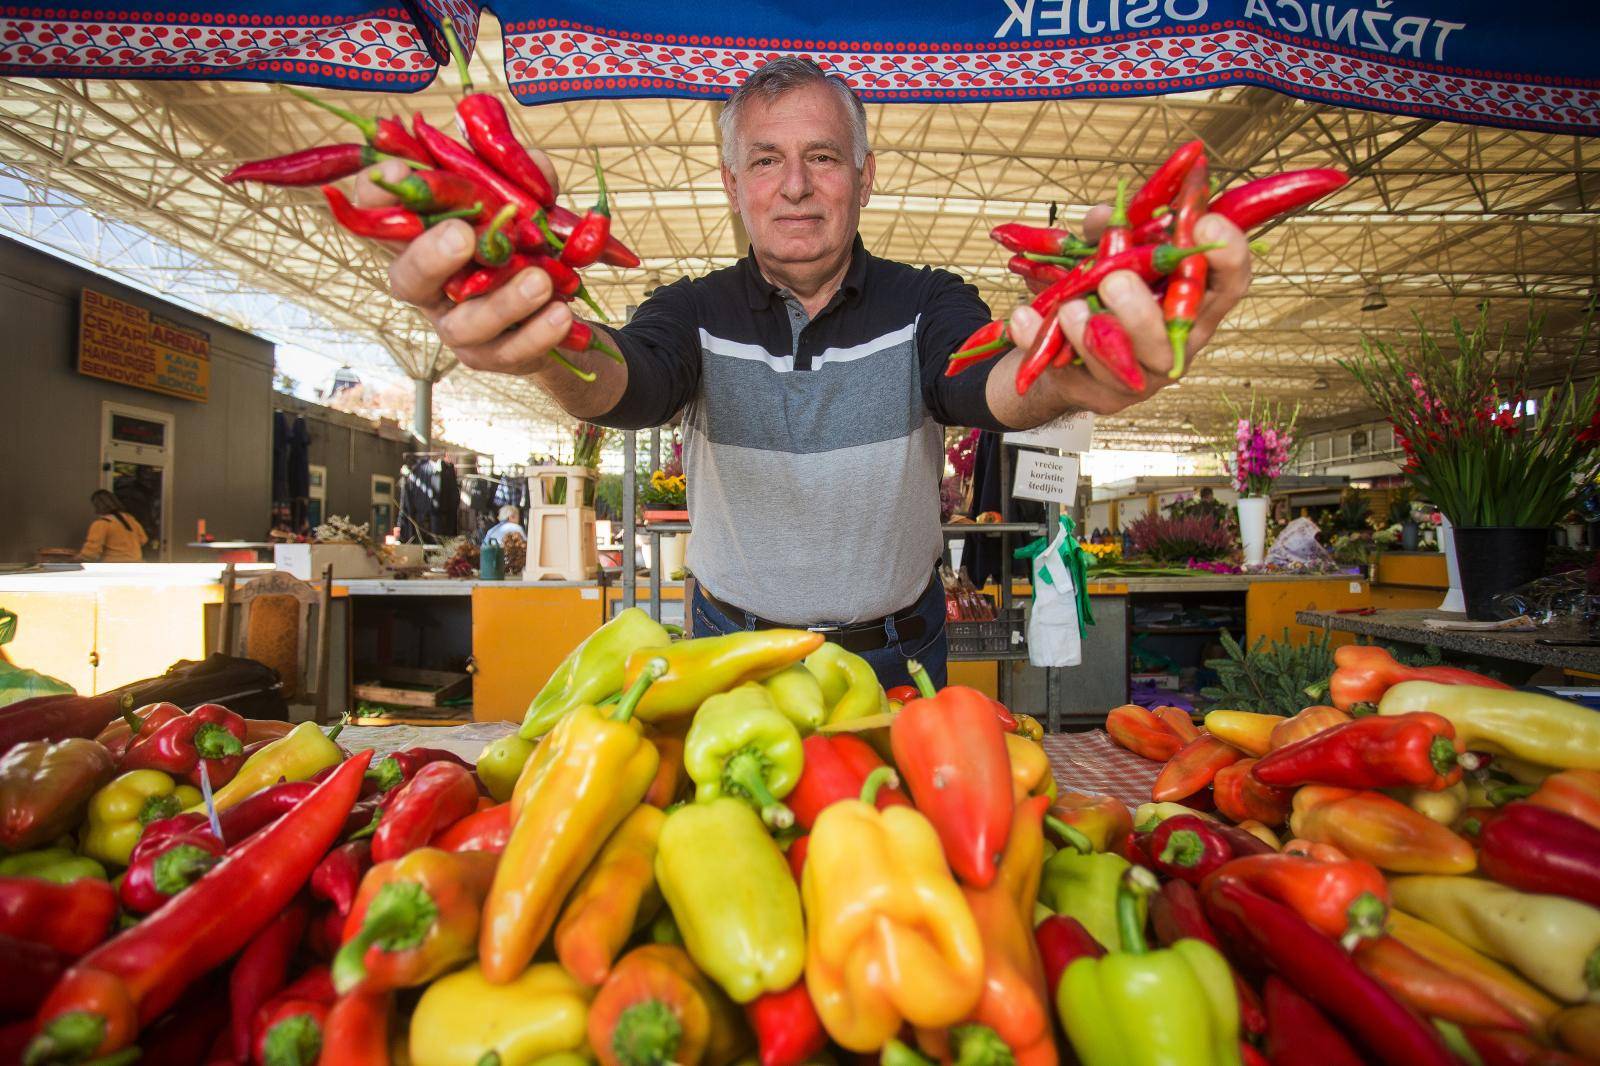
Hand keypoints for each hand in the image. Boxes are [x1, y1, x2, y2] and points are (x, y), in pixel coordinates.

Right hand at [356, 160, 577, 375]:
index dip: (376, 194)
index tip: (396, 173)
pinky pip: (507, 351)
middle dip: (430, 257)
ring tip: (539, 282)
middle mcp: (428, 286)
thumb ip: (525, 180)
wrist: (558, 304)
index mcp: (423, 239)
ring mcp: (454, 325)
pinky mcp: (488, 356)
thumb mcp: (525, 204)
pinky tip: (561, 314)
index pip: (378, 214)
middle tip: (462, 235)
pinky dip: (536, 334)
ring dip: (502, 303)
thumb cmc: (524, 242)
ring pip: (463, 324)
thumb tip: (534, 165)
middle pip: (407, 278)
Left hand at [1005, 204, 1250, 414]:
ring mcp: (1137, 377)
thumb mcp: (1110, 253)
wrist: (1063, 350)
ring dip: (1089, 333)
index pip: (1230, 283)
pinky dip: (1036, 341)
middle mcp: (1172, 346)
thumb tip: (1104, 216)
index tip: (1205, 223)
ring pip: (1120, 364)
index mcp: (1191, 306)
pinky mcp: (1095, 394)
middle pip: (1170, 337)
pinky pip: (1065, 373)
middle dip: (1141, 311)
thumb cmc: (1101, 293)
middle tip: (1114, 280)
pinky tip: (1021, 318)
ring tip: (1067, 307)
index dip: (1228, 254)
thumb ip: (1112, 232)